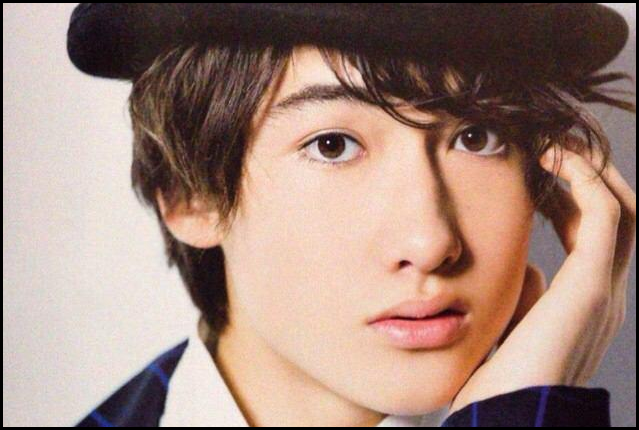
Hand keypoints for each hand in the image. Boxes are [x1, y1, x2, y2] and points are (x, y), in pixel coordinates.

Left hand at [448, 135, 635, 414]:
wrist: (501, 419)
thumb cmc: (495, 379)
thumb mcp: (512, 326)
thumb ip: (526, 294)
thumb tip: (528, 265)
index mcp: (584, 301)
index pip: (591, 233)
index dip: (568, 195)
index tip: (534, 171)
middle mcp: (604, 292)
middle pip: (614, 214)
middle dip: (586, 175)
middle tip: (550, 146)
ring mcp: (603, 290)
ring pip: (619, 207)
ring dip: (590, 168)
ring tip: (553, 143)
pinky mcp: (591, 288)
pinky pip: (604, 215)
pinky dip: (586, 179)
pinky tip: (552, 158)